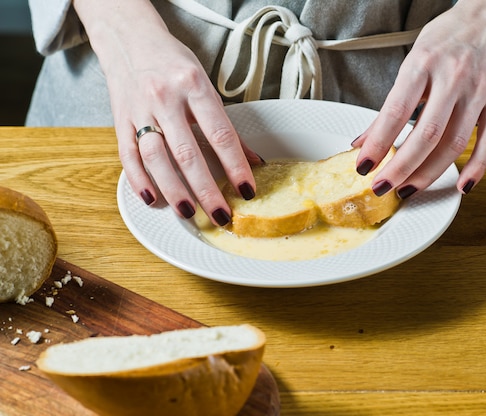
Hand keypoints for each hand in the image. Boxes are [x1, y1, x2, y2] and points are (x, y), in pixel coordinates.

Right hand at [73, 0, 261, 224]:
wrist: (130, 39)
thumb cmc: (173, 63)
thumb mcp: (205, 84)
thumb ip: (225, 124)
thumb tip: (252, 160)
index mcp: (194, 86)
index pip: (220, 134)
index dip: (235, 166)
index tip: (246, 190)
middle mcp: (165, 98)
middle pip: (187, 153)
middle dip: (206, 190)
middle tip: (221, 214)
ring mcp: (139, 110)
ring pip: (155, 158)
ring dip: (173, 189)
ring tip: (188, 212)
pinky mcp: (120, 120)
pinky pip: (127, 155)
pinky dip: (139, 180)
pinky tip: (152, 198)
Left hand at [353, 0, 485, 197]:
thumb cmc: (445, 42)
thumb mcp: (411, 64)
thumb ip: (388, 107)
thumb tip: (362, 143)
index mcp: (423, 65)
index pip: (396, 111)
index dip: (378, 143)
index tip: (363, 166)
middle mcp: (453, 78)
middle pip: (428, 133)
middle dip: (401, 166)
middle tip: (382, 186)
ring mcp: (479, 92)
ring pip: (455, 143)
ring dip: (429, 173)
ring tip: (408, 190)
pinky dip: (476, 167)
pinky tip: (461, 186)